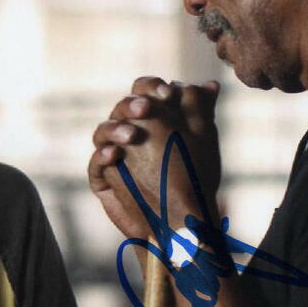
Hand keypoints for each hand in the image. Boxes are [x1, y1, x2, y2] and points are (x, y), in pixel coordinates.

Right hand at [88, 77, 221, 237]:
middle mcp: (129, 131)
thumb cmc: (192, 179)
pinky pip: (96, 163)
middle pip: (121, 108)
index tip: (168, 93)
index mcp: (150, 118)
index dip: (152, 88)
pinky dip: (103, 156)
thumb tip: (211, 83)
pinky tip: (115, 155)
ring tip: (133, 135)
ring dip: (116, 129)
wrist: (181, 222)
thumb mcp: (201, 142)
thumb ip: (202, 111)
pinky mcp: (102, 177)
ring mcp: (113, 153)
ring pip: (104, 132)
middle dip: (133, 105)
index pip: (144, 92)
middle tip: (147, 109)